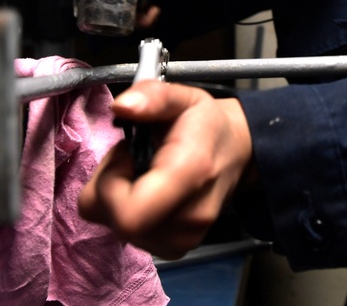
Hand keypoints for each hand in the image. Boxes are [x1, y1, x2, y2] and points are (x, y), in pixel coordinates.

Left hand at [78, 80, 252, 259]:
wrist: (237, 152)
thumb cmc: (205, 124)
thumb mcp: (181, 97)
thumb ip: (151, 96)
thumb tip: (121, 106)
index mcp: (189, 174)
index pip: (129, 214)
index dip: (111, 183)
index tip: (127, 155)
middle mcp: (189, 218)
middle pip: (116, 220)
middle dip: (109, 186)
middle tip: (131, 159)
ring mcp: (183, 239)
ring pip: (115, 228)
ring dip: (117, 198)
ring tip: (142, 172)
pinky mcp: (175, 249)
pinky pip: (128, 236)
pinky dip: (127, 212)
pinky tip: (146, 190)